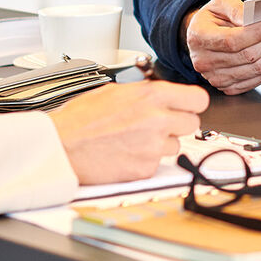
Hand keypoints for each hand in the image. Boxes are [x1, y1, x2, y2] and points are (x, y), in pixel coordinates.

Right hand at [48, 80, 208, 184]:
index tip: (185, 108)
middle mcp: (158, 120)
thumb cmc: (80, 119)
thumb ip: (145, 93)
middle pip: (192, 123)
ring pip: (176, 145)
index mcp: (152, 96)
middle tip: (158, 125)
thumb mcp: (115, 91)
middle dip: (177, 124)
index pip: (199, 99)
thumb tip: (161, 95)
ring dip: (161, 144)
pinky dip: (145, 160)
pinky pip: (158, 164)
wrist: (61, 147)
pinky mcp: (146, 169)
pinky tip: (125, 153)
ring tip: (133, 139)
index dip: (191, 104)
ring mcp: (154, 147)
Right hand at [185, 0, 260, 94]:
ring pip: (255, 69)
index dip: (255, 34)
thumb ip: (236, 8)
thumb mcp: (221, 3)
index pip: (232, 41)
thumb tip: (251, 18)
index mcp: (199, 37)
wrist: (203, 35)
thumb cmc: (212, 18)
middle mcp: (204, 61)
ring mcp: (215, 78)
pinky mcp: (228, 87)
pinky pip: (257, 80)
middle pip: (247, 56)